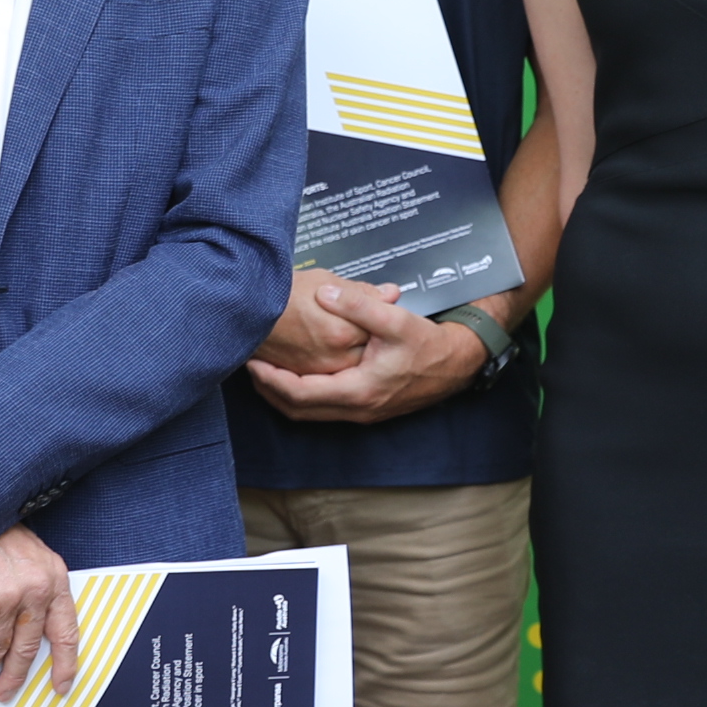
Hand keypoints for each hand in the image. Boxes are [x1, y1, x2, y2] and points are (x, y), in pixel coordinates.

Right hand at [0, 527, 77, 704]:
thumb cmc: (2, 539)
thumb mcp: (38, 561)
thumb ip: (44, 593)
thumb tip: (40, 632)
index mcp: (54, 584)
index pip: (65, 633)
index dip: (65, 664)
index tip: (60, 685)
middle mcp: (33, 594)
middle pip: (26, 648)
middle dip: (15, 676)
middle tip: (7, 691)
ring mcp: (4, 601)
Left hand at [247, 278, 485, 425]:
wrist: (457, 365)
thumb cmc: (428, 345)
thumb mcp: (397, 319)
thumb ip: (361, 305)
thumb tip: (326, 293)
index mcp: (359, 391)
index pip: (301, 394)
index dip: (272, 379)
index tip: (253, 362)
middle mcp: (355, 409)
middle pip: (296, 410)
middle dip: (269, 389)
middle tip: (249, 365)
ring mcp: (359, 413)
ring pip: (307, 413)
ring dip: (282, 394)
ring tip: (264, 369)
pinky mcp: (363, 408)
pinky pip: (321, 408)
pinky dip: (300, 395)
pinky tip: (294, 374)